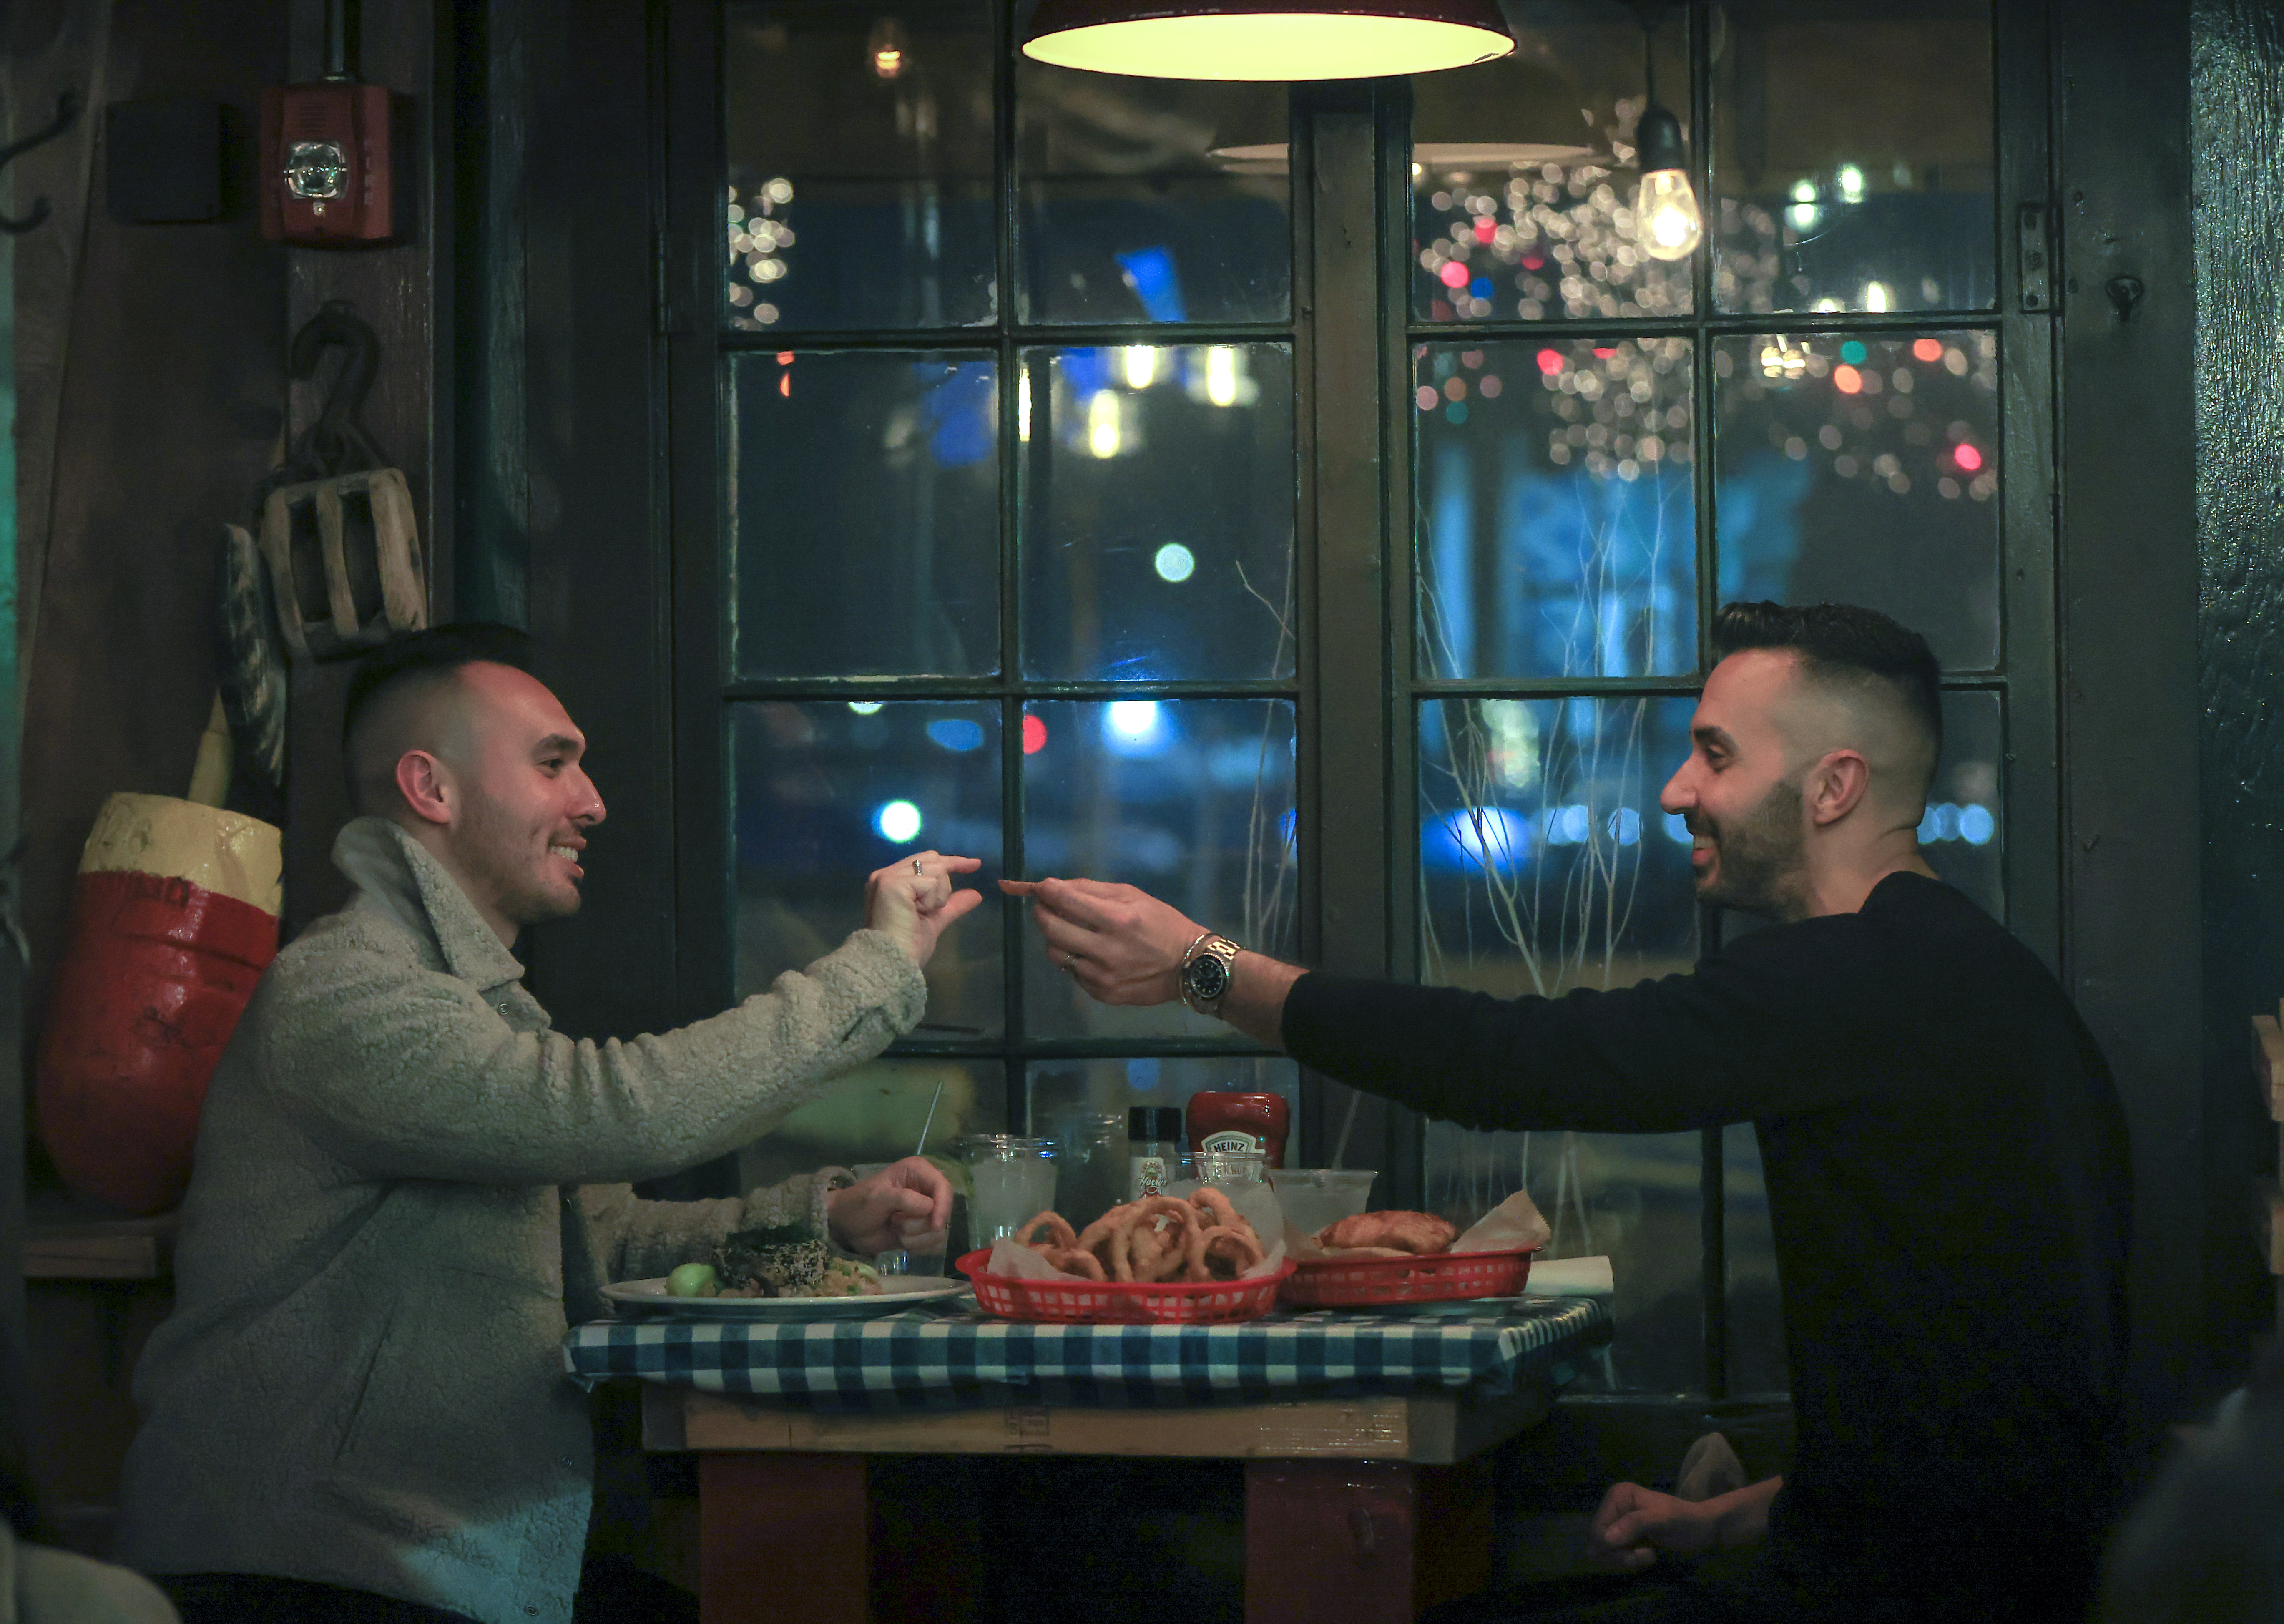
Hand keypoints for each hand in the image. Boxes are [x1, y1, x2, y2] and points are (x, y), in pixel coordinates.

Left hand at [824, 1157, 951, 1255]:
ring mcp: (926, 1212)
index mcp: (918, 1172)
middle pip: (944, 1212)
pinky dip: (918, 1246)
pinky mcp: (923, 1232)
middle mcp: (926, 1190)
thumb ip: (903, 1198)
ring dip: (916, 1237)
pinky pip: (934, 1244)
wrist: (846, 1227)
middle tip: (896, 1223)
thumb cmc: (858, 1204)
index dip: (942, 1206)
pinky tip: (901, 1241)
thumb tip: (930, 1208)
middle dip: (920, 1225)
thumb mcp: (877, 1197)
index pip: (943, 1187)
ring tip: (895, 1229)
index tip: (935, 1225)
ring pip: (939, 1231)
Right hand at [865, 852, 983, 968]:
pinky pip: (931, 882)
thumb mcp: (934, 920)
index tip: (976, 864)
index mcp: (892, 882)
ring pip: (936, 870)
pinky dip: (932, 900)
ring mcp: (888, 877)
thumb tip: (976, 894)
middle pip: (932, 859)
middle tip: (938, 905)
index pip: (926, 861)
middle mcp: (886, 874)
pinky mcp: (893, 883)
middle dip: (944, 882)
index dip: (952, 862)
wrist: (892, 962)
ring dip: (938, 896)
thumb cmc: (908, 946)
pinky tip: (917, 913)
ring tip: (920, 914)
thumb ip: (952, 905)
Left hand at [1002, 877, 1203, 1005]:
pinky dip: (1074, 959)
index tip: (1042, 887)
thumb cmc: (1162, 924)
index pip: (1065, 901)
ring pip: (1056, 954)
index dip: (1046, 890)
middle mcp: (1106, 950)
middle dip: (1041, 912)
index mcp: (1117, 920)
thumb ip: (1093, 890)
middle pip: (1051, 929)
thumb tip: (1057, 887)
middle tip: (1044, 906)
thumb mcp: (1134, 896)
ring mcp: (1102, 976)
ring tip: (1069, 931)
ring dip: (1055, 938)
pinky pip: (1073, 972)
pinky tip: (1090, 953)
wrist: (1189, 967)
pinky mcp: (1102, 993)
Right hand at [1583, 1482, 1720, 1572]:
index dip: (1612, 1548)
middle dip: (1620, 1556)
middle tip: (1645, 1555)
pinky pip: (1613, 1556)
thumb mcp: (1662, 1520)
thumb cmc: (1685, 1521)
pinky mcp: (1624, 1537)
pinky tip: (1647, 1554)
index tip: (1637, 1554)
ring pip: (1603, 1553)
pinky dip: (1629, 1561)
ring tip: (1648, 1554)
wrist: (1703, 1530)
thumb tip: (1605, 1539)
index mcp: (1618, 1496)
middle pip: (1596, 1543)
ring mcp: (1617, 1523)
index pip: (1597, 1530)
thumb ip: (1634, 1525)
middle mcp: (1612, 1507)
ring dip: (1626, 1560)